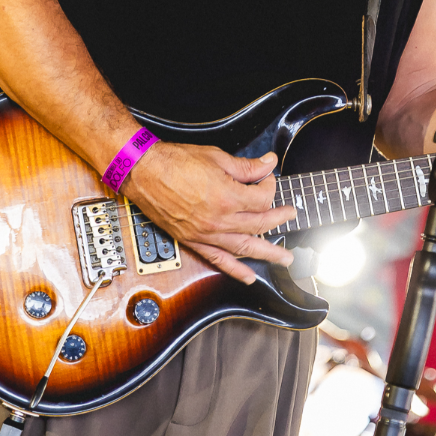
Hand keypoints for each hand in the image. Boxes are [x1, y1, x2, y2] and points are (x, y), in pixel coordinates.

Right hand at [125, 142, 296, 284]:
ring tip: (286, 259)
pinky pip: (219, 261)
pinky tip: (250, 277)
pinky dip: (236, 270)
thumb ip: (246, 166)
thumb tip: (267, 163)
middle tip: (292, 215)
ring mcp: (207, 234)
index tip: (268, 177)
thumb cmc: (175, 162)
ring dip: (268, 254)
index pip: (263, 197)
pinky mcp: (193, 241)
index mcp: (228, 196)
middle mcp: (219, 220)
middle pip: (259, 224)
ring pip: (245, 248)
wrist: (144, 173)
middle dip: (279, 219)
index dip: (270, 185)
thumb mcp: (216, 157)